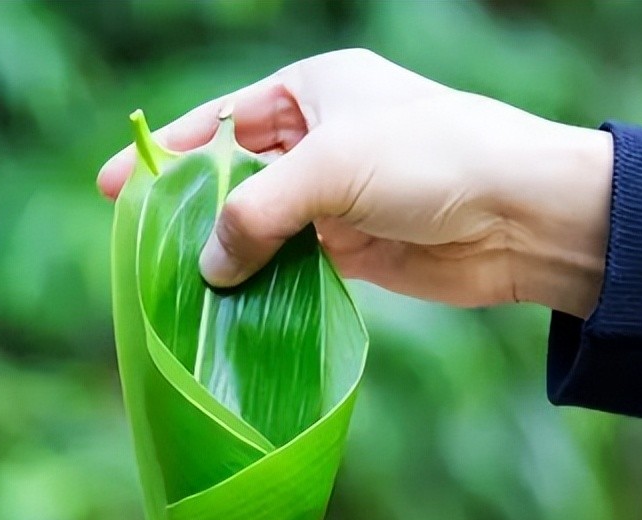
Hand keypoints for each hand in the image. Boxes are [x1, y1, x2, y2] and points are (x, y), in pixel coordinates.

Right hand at [97, 49, 612, 317]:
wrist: (525, 215)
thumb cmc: (433, 159)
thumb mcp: (332, 168)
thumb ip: (258, 213)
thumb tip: (209, 267)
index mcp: (314, 90)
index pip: (222, 119)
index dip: (167, 151)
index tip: (116, 184)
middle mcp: (322, 140)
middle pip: (236, 177)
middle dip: (193, 211)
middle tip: (142, 250)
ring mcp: (338, 199)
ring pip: (262, 228)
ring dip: (228, 256)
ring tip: (175, 290)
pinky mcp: (355, 250)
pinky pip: (293, 267)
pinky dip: (264, 285)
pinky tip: (231, 308)